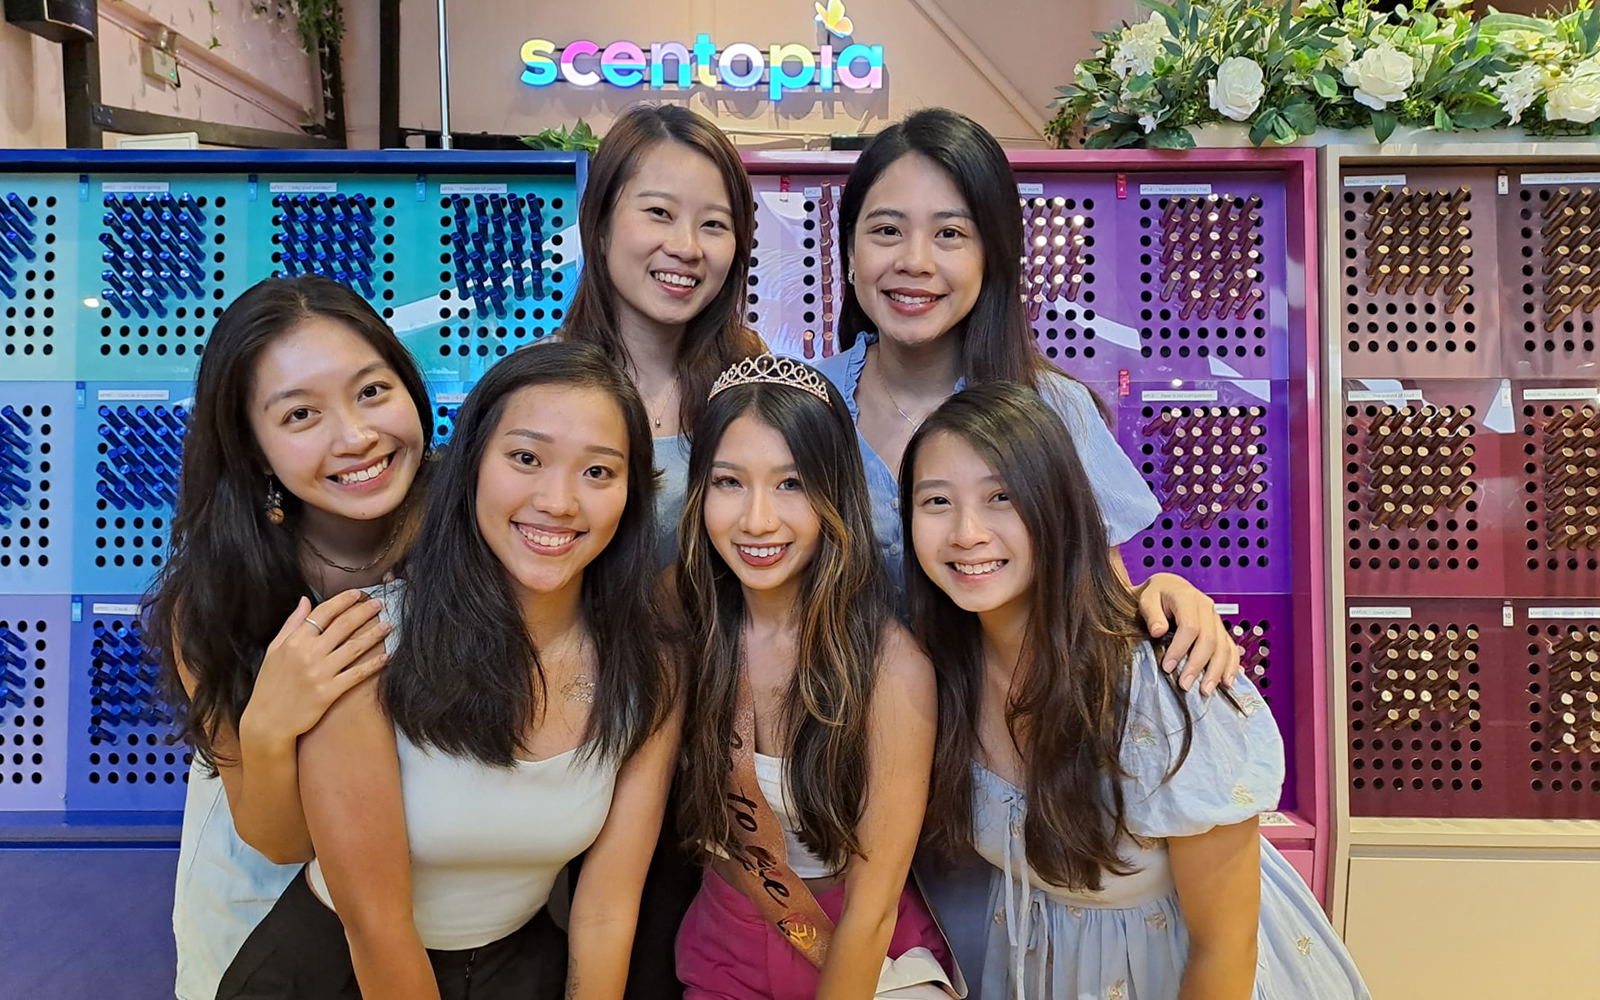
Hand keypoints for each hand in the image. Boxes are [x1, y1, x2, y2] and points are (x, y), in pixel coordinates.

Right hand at [239, 590, 391, 747]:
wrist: (267, 721)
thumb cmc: (270, 684)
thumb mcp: (274, 650)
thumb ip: (291, 624)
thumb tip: (304, 600)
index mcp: (294, 641)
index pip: (323, 613)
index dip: (343, 600)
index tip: (358, 593)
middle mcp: (308, 654)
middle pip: (343, 626)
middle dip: (364, 611)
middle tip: (379, 603)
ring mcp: (320, 673)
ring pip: (354, 647)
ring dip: (374, 634)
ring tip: (388, 625)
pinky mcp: (329, 692)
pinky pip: (356, 674)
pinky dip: (373, 664)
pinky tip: (386, 656)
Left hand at [1135, 574, 1240, 694]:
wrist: (1167, 587)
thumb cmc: (1155, 594)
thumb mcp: (1146, 599)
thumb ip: (1151, 614)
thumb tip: (1158, 631)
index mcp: (1187, 597)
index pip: (1190, 626)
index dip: (1179, 649)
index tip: (1167, 667)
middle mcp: (1206, 608)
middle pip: (1209, 639)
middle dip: (1197, 665)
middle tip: (1185, 685)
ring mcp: (1216, 619)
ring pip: (1223, 646)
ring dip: (1216, 670)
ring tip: (1205, 690)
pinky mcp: (1220, 629)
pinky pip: (1231, 648)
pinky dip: (1231, 666)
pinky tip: (1227, 682)